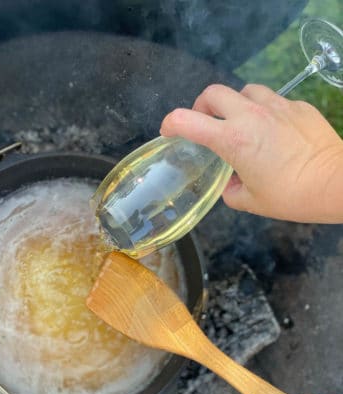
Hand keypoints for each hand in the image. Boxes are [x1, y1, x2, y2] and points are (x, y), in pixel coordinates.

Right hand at [160, 84, 342, 222]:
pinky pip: (273, 100)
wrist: (335, 183)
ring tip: (240, 124)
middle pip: (213, 92)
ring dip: (235, 105)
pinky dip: (264, 111)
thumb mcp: (250, 202)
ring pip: (244, 90)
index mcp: (232, 140)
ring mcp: (276, 106)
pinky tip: (272, 131)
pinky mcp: (297, 106)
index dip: (171, 124)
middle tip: (206, 124)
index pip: (187, 120)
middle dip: (203, 106)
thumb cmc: (291, 196)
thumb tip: (229, 182)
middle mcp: (250, 116)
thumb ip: (230, 190)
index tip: (169, 132)